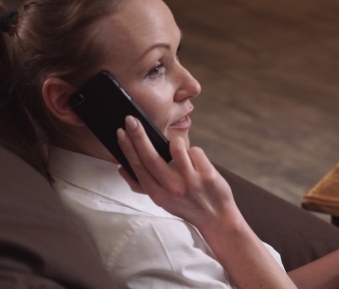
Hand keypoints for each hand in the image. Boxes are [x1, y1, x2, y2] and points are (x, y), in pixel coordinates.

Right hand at [116, 115, 241, 233]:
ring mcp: (191, 181)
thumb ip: (143, 185)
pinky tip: (198, 164)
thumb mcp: (162, 201)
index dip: (127, 148)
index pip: (138, 167)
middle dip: (138, 135)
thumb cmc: (187, 205)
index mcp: (158, 195)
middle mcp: (173, 189)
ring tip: (181, 152)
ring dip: (176, 143)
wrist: (217, 219)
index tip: (121, 132)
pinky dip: (195, 153)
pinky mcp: (207, 175)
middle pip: (150, 156)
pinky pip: (195, 150)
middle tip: (131, 120)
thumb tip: (120, 168)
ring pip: (176, 146)